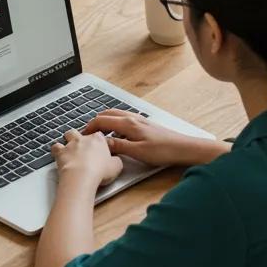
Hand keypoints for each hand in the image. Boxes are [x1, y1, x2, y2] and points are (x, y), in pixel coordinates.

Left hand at [51, 128, 123, 186]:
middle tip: (84, 147)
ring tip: (72, 148)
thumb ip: (116, 161)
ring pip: (67, 134)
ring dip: (68, 140)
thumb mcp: (116, 167)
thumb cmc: (99, 171)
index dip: (99, 141)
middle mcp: (83, 139)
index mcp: (98, 140)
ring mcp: (71, 144)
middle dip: (81, 137)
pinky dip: (56, 150)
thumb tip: (117, 161)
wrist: (82, 176)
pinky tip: (59, 155)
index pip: (99, 135)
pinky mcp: (60, 152)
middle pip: (81, 132)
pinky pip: (55, 147)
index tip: (100, 147)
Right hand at [83, 111, 227, 166]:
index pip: (102, 121)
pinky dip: (114, 122)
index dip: (90, 127)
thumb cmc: (162, 150)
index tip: (83, 136)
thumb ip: (117, 146)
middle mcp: (132, 118)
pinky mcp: (144, 123)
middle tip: (88, 134)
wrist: (183, 148)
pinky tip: (117, 133)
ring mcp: (139, 119)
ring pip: (115, 114)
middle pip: (107, 114)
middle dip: (95, 122)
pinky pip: (123, 118)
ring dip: (104, 121)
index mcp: (128, 124)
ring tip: (99, 133)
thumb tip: (101, 143)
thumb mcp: (137, 152)